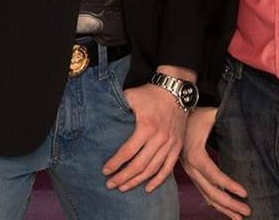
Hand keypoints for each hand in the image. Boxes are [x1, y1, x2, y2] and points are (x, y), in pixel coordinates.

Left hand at [102, 78, 186, 193]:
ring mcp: (169, 144)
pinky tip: (148, 189)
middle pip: (139, 165)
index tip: (105, 171)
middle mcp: (159, 139)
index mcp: (146, 127)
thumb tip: (102, 114)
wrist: (175, 90)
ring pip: (152, 169)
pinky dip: (158, 181)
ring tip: (124, 187)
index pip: (128, 151)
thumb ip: (118, 105)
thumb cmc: (150, 93)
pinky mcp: (177, 147)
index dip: (116, 163)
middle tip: (110, 185)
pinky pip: (168, 168)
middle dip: (123, 177)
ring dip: (137, 181)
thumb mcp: (131, 95)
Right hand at [179, 106, 248, 218]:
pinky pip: (202, 191)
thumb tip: (241, 117)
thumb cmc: (193, 113)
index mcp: (195, 155)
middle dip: (230, 204)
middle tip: (247, 211)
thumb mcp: (210, 114)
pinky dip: (213, 202)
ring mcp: (189, 171)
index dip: (229, 186)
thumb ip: (225, 116)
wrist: (172, 113)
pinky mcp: (190, 172)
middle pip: (211, 192)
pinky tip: (223, 209)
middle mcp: (191, 167)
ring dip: (222, 208)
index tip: (245, 193)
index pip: (214, 176)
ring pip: (206, 195)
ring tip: (238, 217)